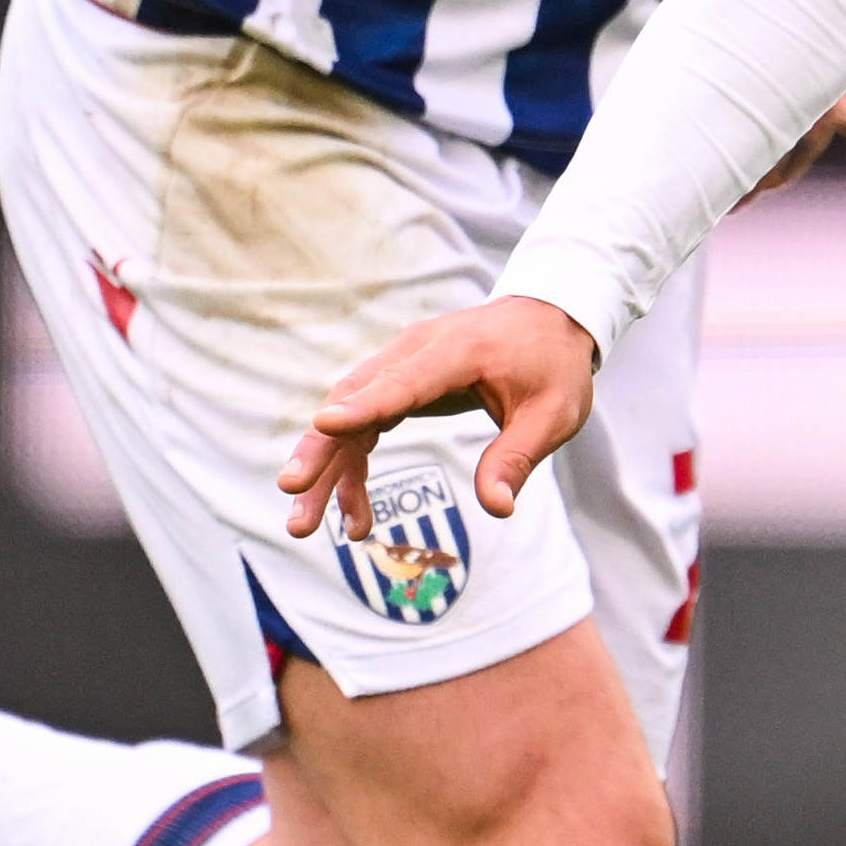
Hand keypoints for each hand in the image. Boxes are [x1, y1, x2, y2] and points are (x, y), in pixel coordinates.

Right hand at [281, 298, 601, 538]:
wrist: (548, 319)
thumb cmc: (552, 365)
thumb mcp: (554, 413)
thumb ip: (518, 456)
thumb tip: (498, 508)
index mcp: (457, 352)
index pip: (405, 381)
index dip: (365, 405)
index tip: (325, 424)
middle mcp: (415, 353)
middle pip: (355, 399)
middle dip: (321, 449)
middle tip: (292, 490)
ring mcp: (400, 365)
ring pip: (347, 416)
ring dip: (324, 470)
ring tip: (304, 526)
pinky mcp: (396, 383)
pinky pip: (362, 426)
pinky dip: (351, 468)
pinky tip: (355, 515)